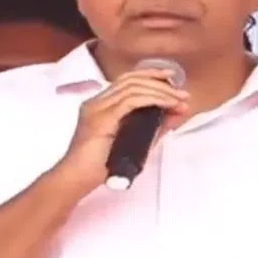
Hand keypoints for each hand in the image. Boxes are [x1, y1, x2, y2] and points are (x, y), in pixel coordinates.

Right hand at [56, 67, 189, 192]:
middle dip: (160, 82)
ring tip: (178, 99)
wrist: (75, 181)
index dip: (151, 76)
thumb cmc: (100, 167)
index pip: (127, 81)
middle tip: (182, 92)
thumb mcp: (135, 142)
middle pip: (131, 79)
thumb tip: (176, 114)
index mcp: (100, 105)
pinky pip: (131, 101)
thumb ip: (154, 128)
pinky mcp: (100, 118)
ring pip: (133, 87)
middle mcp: (97, 102)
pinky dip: (153, 99)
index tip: (172, 80)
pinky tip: (167, 104)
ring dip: (160, 91)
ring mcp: (97, 108)